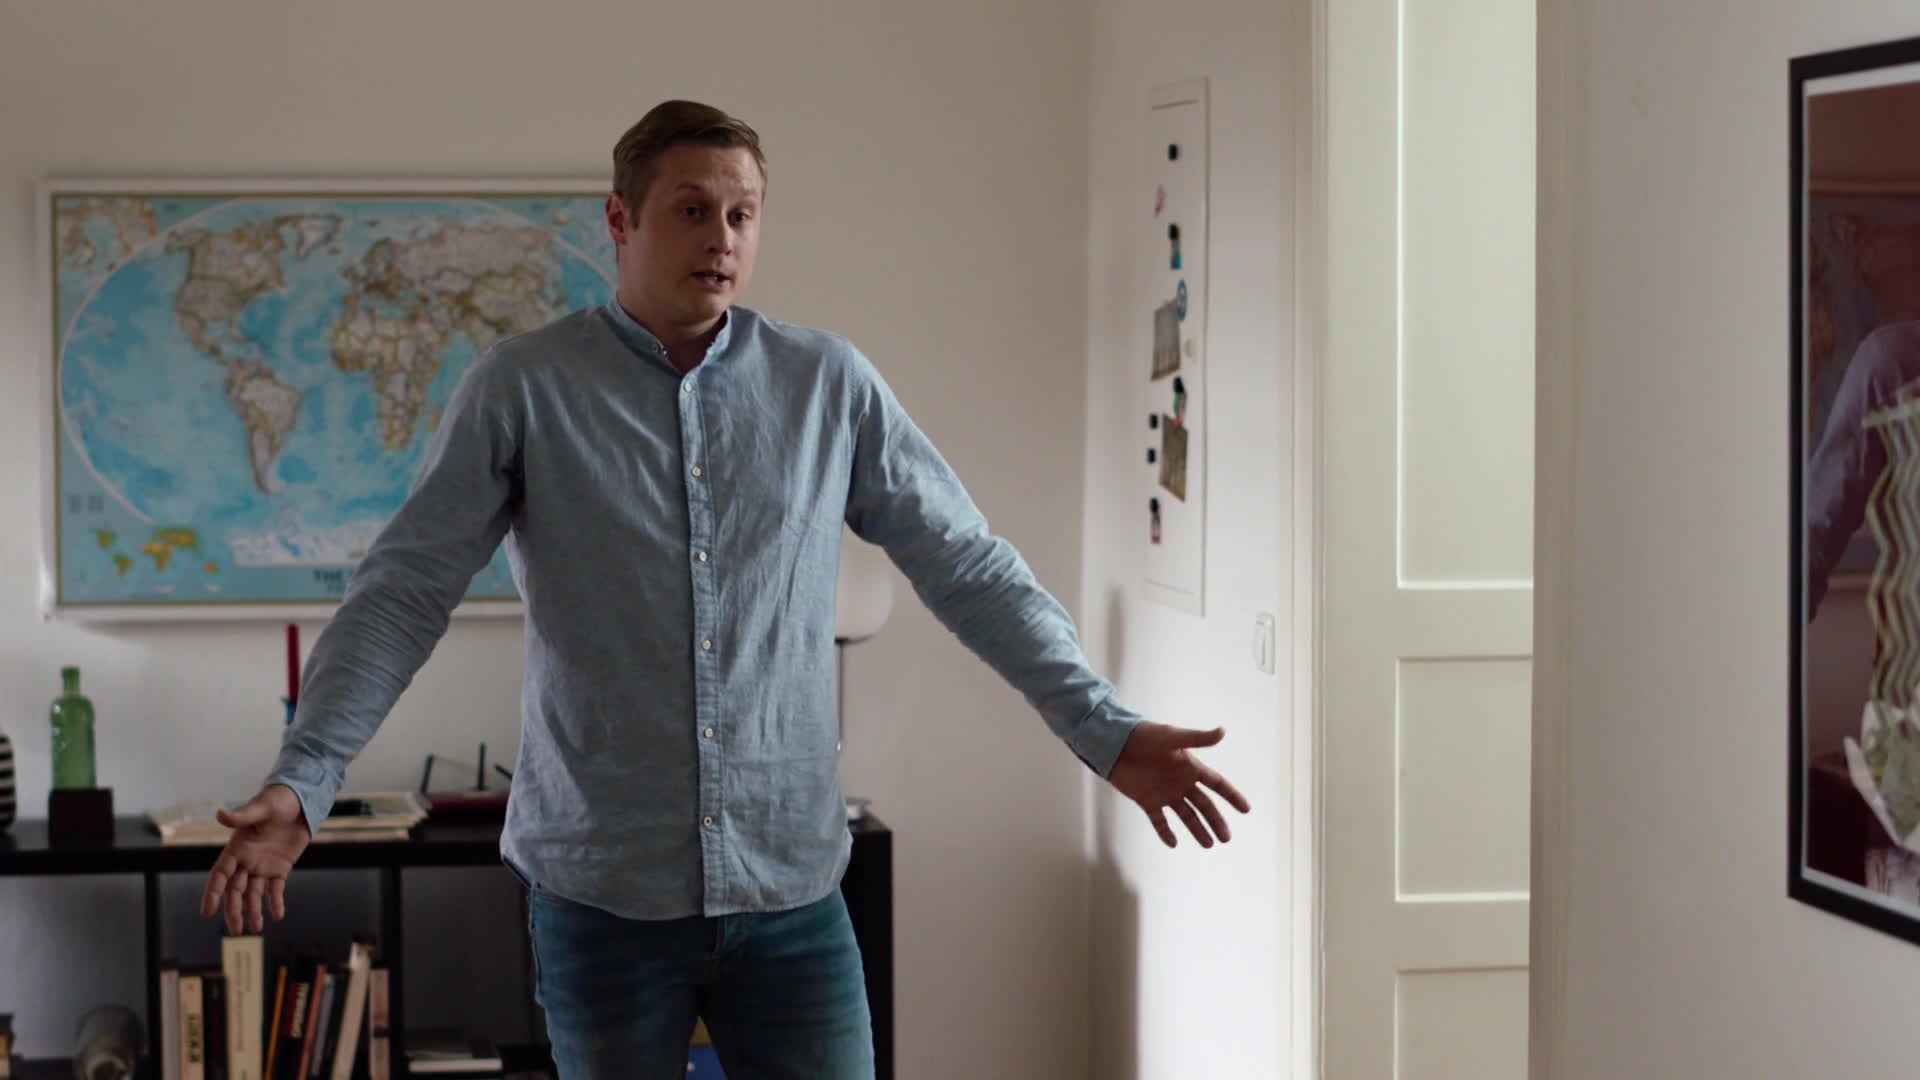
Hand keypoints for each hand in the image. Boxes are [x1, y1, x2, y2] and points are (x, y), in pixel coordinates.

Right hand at [199, 785, 310, 934]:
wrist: (301, 800)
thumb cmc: (278, 800)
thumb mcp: (262, 806)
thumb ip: (242, 816)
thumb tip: (221, 815)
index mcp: (237, 847)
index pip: (220, 875)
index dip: (213, 893)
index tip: (207, 912)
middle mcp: (247, 860)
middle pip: (235, 890)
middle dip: (233, 910)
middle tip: (235, 931)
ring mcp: (263, 865)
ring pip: (254, 893)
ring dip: (253, 911)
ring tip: (255, 930)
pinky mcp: (280, 867)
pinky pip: (276, 888)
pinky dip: (276, 902)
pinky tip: (278, 916)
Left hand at [1107, 722, 1250, 847]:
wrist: (1114, 744)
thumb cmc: (1145, 736)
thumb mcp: (1172, 737)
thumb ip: (1197, 738)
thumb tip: (1223, 731)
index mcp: (1190, 767)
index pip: (1217, 784)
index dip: (1232, 796)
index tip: (1246, 809)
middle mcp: (1181, 782)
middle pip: (1204, 805)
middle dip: (1216, 821)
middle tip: (1226, 838)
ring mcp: (1165, 793)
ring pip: (1186, 816)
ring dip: (1197, 830)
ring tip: (1209, 845)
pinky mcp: (1147, 801)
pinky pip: (1159, 820)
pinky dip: (1165, 832)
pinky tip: (1173, 843)